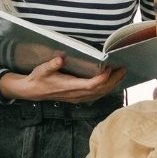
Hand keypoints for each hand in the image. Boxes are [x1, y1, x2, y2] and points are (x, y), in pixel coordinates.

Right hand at [0, 55, 120, 103]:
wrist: (33, 91)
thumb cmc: (38, 78)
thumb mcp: (42, 69)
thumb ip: (51, 65)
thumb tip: (59, 59)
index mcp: (69, 87)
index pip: (89, 85)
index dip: (101, 79)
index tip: (109, 69)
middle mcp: (75, 94)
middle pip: (98, 91)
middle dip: (112, 81)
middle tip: (123, 70)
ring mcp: (77, 98)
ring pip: (99, 95)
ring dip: (111, 86)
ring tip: (121, 75)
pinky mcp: (77, 98)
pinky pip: (95, 96)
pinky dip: (105, 89)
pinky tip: (111, 83)